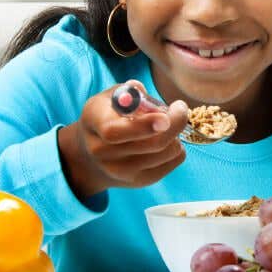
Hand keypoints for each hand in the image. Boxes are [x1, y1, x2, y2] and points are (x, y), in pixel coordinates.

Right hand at [58, 81, 188, 198]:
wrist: (91, 156)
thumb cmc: (107, 116)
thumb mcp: (110, 98)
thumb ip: (128, 91)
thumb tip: (140, 90)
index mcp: (94, 123)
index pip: (115, 131)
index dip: (143, 125)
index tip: (166, 117)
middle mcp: (102, 151)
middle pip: (151, 144)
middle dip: (175, 124)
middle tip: (180, 108)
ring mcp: (120, 170)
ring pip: (166, 153)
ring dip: (176, 136)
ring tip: (169, 126)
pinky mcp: (138, 181)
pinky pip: (172, 163)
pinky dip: (177, 149)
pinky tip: (168, 141)